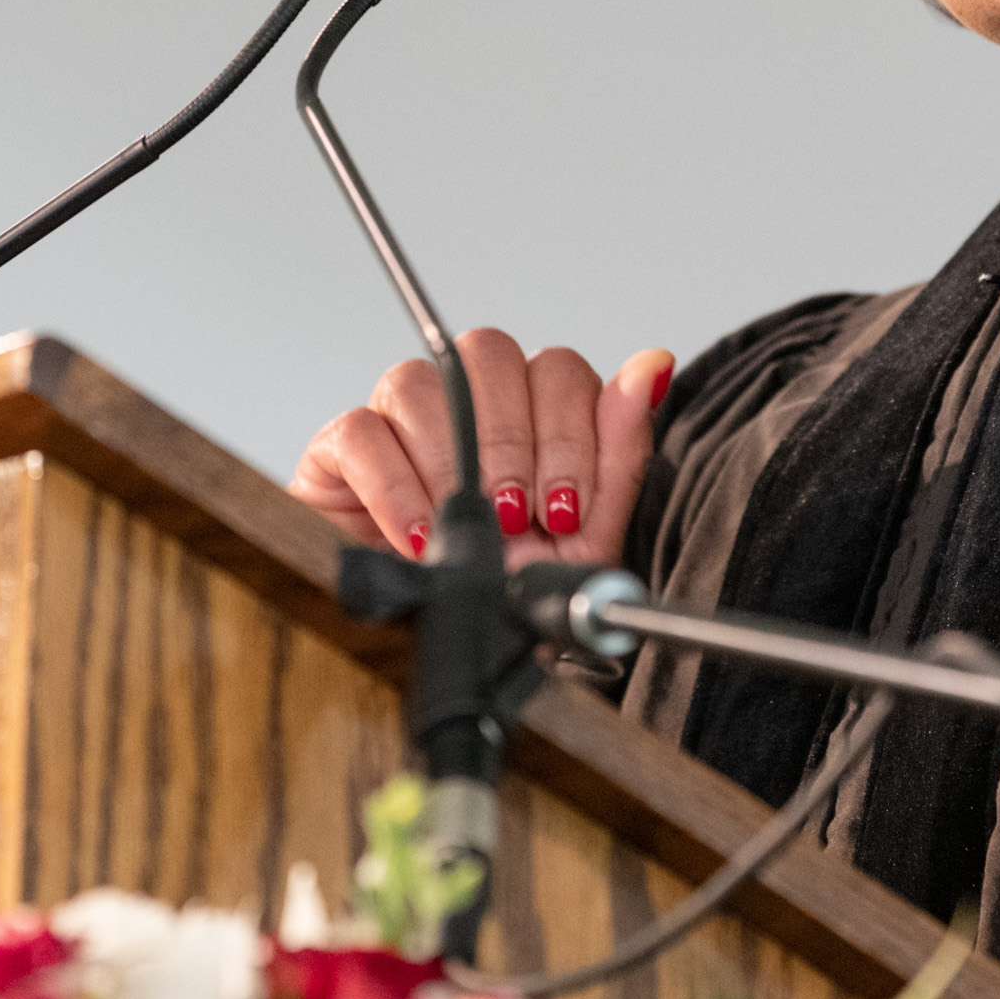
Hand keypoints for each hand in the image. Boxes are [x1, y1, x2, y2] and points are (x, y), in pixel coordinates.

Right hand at [290, 332, 674, 567]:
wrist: (443, 643)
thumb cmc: (513, 586)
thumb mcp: (584, 539)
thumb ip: (621, 452)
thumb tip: (654, 365)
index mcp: (535, 408)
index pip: (558, 370)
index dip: (567, 435)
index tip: (565, 508)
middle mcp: (469, 396)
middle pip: (489, 354)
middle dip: (512, 445)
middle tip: (517, 519)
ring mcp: (403, 413)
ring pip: (421, 382)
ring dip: (452, 463)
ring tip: (465, 532)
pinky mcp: (345, 444)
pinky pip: (362, 431)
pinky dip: (395, 488)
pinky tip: (420, 537)